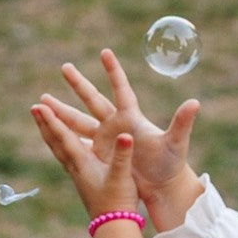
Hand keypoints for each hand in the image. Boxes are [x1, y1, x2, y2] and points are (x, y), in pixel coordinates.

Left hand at [32, 100, 139, 220]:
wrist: (114, 226)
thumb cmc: (119, 201)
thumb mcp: (123, 176)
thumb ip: (123, 155)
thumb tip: (125, 134)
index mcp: (83, 163)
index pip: (64, 138)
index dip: (52, 121)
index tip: (40, 106)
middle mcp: (76, 167)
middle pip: (55, 142)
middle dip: (45, 124)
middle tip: (33, 108)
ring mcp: (77, 174)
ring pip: (58, 149)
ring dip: (49, 132)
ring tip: (41, 120)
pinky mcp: (83, 178)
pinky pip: (66, 156)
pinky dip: (60, 144)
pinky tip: (62, 143)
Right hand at [36, 50, 202, 227]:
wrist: (163, 185)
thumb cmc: (171, 162)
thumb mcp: (176, 142)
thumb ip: (183, 122)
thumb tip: (195, 102)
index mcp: (132, 117)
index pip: (121, 89)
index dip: (114, 71)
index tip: (104, 51)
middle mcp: (116, 124)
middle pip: (93, 99)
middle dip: (78, 84)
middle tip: (63, 66)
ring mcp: (106, 139)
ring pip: (78, 120)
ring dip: (61, 111)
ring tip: (41, 101)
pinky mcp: (100, 154)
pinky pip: (77, 142)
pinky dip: (63, 136)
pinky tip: (48, 130)